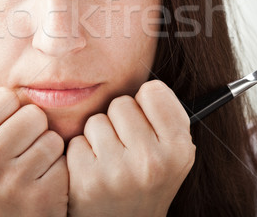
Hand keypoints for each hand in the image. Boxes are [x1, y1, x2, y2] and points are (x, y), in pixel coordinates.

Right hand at [0, 87, 67, 216]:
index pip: (4, 97)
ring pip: (51, 137)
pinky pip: (64, 160)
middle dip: (33, 128)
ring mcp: (12, 181)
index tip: (7, 124)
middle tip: (22, 149)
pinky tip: (43, 182)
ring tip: (32, 167)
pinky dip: (58, 169)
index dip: (11, 109)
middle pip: (33, 114)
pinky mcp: (40, 196)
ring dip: (47, 149)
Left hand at [66, 80, 194, 216]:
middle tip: (126, 147)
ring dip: (98, 136)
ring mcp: (118, 172)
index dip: (145, 104)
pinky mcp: (87, 181)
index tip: (146, 121)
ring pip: (96, 120)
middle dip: (119, 120)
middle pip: (121, 103)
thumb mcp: (173, 153)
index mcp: (179, 149)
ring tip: (110, 161)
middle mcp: (152, 161)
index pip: (153, 91)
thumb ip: (166, 116)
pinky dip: (82, 154)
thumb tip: (146, 77)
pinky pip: (77, 141)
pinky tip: (94, 172)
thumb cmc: (147, 181)